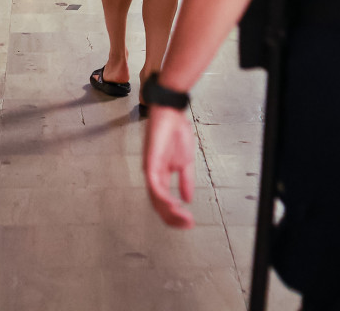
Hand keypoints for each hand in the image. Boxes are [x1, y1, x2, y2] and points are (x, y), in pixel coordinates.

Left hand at [143, 105, 197, 227]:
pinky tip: (174, 204)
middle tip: (187, 225)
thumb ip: (185, 180)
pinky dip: (163, 197)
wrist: (171, 113)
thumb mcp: (184, 162)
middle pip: (158, 204)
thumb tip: (187, 199)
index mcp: (160, 174)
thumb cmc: (175, 132)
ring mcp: (150, 168)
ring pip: (155, 198)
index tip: (189, 222)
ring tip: (183, 218)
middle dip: (172, 218)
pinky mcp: (151, 161)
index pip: (163, 201)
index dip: (174, 214)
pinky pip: (155, 184)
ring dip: (169, 211)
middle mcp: (153, 174)